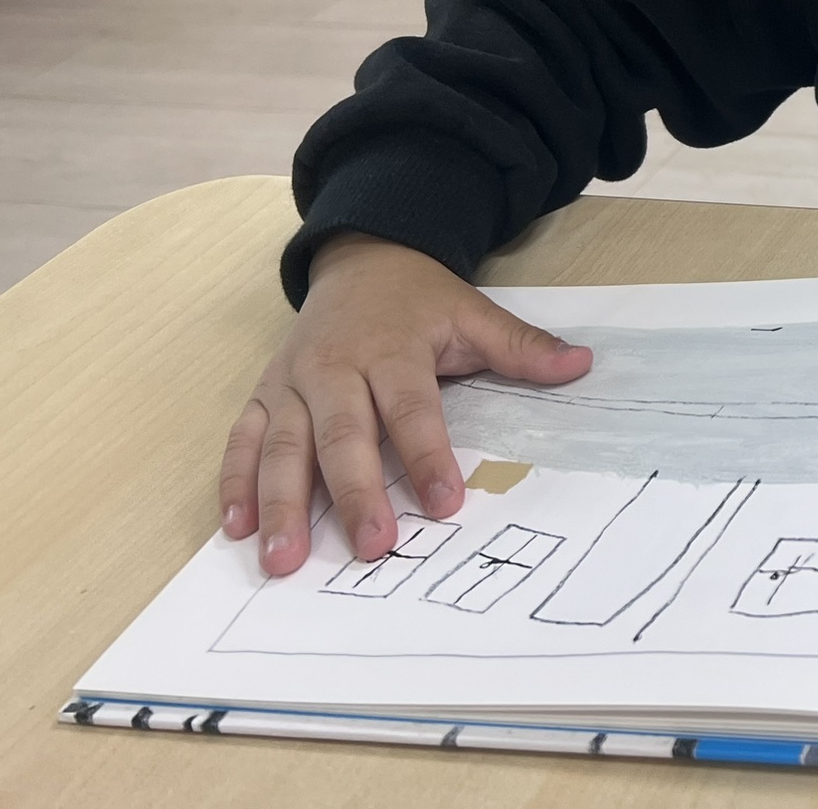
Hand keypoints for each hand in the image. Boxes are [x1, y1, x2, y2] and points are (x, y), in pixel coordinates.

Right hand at [217, 234, 591, 576]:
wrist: (361, 258)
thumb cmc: (419, 300)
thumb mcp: (472, 312)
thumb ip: (521, 345)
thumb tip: (581, 365)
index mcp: (390, 349)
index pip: (411, 408)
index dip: (428, 455)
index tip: (446, 503)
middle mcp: (334, 367)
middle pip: (342, 435)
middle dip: (354, 493)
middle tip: (370, 546)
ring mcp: (292, 383)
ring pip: (282, 446)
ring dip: (280, 503)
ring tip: (284, 559)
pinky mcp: (264, 395)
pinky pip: (242, 440)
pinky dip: (235, 483)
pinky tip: (236, 529)